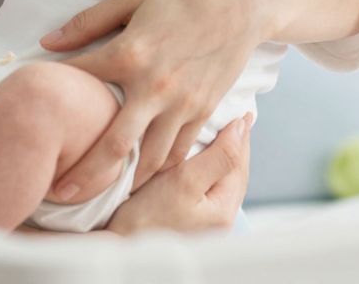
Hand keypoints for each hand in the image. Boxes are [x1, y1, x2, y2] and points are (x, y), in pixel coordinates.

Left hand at [39, 0, 266, 201]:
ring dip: (122, 181)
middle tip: (59, 193)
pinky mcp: (204, 111)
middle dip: (84, 176)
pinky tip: (139, 176)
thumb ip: (88, 22)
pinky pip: (178, 152)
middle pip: (113, 147)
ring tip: (98, 194)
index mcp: (130, 53)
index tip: (38, 118)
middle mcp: (154, 86)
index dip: (55, 102)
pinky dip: (158, 169)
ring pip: (149, 160)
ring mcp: (183, 104)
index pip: (80, 83)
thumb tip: (47, 42)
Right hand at [106, 115, 249, 234]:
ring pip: (220, 178)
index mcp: (224, 210)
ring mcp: (206, 221)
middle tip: (234, 118)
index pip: (239, 163)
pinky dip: (207, 168)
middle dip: (234, 145)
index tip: (240, 112)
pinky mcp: (191, 219)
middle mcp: (220, 218)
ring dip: (221, 155)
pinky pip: (207, 186)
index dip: (240, 135)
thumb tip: (240, 129)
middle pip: (233, 172)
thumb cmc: (145, 218)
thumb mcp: (184, 181)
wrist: (117, 246)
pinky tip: (200, 157)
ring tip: (219, 133)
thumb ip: (218, 156)